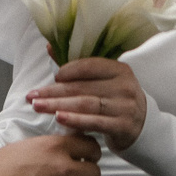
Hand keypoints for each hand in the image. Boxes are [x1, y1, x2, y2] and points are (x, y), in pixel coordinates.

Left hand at [28, 56, 147, 151]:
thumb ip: (79, 67)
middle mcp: (124, 86)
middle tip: (32, 95)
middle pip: (82, 87)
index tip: (52, 78)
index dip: (68, 71)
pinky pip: (94, 122)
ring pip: (85, 104)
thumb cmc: (116, 101)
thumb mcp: (105, 82)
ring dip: (58, 105)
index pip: (90, 66)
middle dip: (54, 91)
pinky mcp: (122, 126)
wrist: (143, 128)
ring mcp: (124, 107)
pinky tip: (59, 119)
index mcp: (119, 70)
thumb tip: (50, 47)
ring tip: (38, 106)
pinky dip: (75, 120)